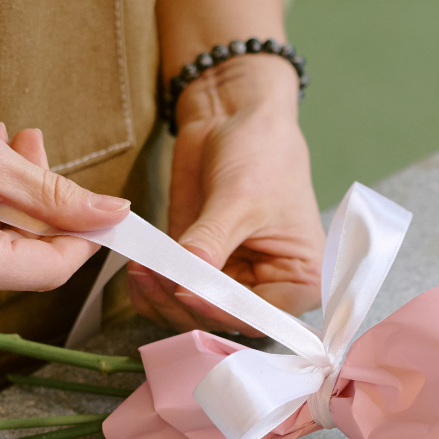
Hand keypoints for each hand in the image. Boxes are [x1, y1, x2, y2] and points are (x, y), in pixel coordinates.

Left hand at [129, 52, 323, 334]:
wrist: (235, 118)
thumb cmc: (262, 153)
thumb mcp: (240, 198)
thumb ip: (212, 243)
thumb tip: (185, 283)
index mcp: (300, 280)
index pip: (260, 314)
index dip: (221, 309)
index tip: (186, 293)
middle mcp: (267, 290)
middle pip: (222, 320)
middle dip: (183, 303)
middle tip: (153, 276)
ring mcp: (230, 281)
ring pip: (191, 313)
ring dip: (161, 298)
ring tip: (140, 269)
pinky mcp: (199, 268)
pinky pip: (171, 293)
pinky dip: (151, 289)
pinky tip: (138, 269)